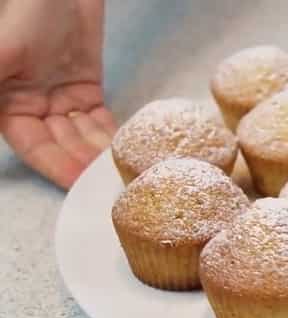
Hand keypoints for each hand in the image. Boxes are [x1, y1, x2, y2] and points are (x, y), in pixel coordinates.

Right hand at [0, 0, 115, 188]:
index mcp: (5, 103)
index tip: (77, 182)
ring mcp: (61, 98)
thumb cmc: (24, 10)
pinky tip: (126, 150)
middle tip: (109, 181)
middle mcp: (32, 106)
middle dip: (84, 164)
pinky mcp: (86, 88)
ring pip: (83, 135)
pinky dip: (111, 134)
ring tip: (122, 171)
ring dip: (100, 153)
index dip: (54, 166)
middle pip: (61, 146)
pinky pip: (99, 119)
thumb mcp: (3, 52)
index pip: (32, 147)